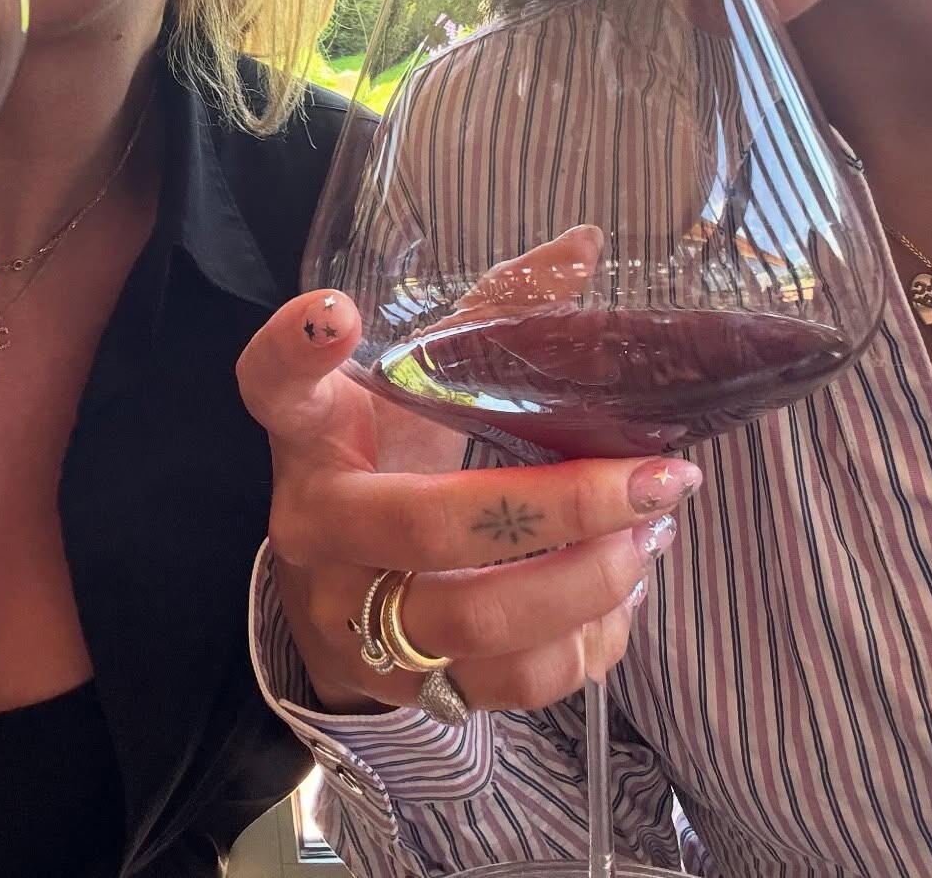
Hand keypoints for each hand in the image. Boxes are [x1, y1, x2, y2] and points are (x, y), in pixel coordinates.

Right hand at [237, 232, 701, 716]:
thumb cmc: (385, 459)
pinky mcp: (405, 687)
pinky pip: (512, 682)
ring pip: (479, 619)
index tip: (339, 311)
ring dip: (590, 580)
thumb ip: (491, 317)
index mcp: (312, 437)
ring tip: (653, 534)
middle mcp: (321, 530)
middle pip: (429, 524)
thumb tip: (587, 244)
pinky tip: (626, 589)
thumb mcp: (414, 385)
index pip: (275, 386)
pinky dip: (589, 640)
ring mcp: (356, 620)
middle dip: (561, 505)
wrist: (334, 598)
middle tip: (656, 477)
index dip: (296, 351)